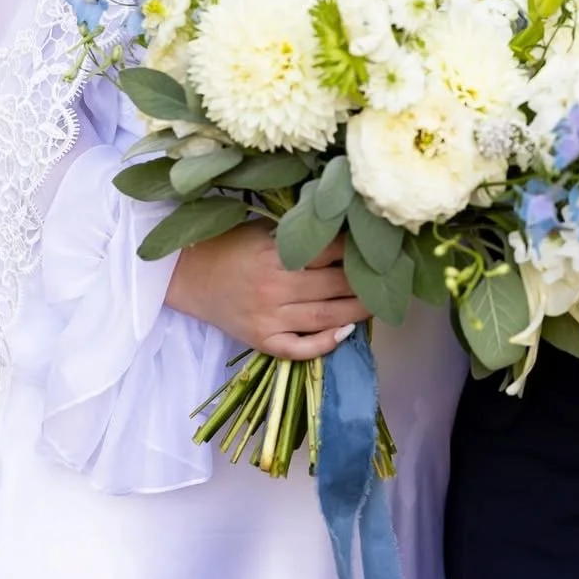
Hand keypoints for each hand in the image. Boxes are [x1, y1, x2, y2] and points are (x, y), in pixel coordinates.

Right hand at [165, 223, 369, 360]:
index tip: (380, 247)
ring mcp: (268, 317)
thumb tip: (344, 230)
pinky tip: (345, 333)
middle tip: (390, 278)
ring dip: (357, 311)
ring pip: (324, 317)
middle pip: (333, 286)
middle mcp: (274, 287)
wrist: (189, 275)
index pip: (329, 251)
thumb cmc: (232, 246)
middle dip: (365, 282)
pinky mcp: (261, 340)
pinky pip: (298, 349)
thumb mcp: (264, 230)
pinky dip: (324, 344)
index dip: (357, 250)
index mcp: (275, 254)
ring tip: (379, 304)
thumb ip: (299, 234)